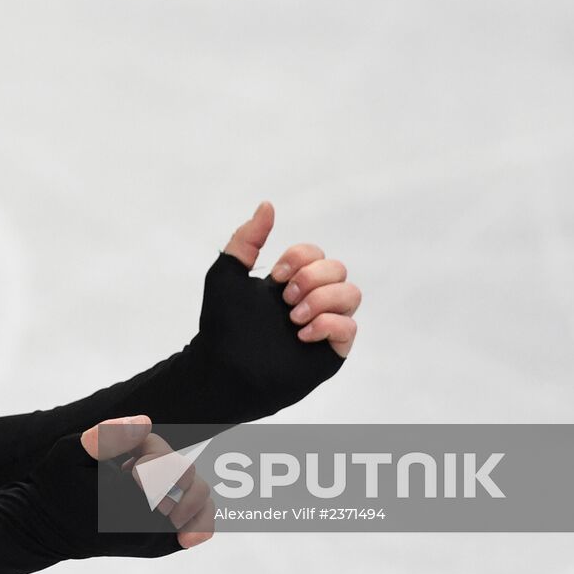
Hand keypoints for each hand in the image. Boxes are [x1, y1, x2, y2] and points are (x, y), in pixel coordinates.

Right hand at [25, 416, 210, 558]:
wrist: (47, 528)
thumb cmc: (57, 485)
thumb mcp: (70, 451)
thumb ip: (107, 435)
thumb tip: (145, 422)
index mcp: (125, 505)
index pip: (167, 464)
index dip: (149, 447)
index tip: (124, 455)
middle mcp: (146, 529)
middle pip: (188, 477)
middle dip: (162, 461)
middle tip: (129, 465)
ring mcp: (156, 541)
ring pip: (201, 500)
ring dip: (176, 479)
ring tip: (143, 480)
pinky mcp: (159, 547)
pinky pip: (201, 527)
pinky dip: (196, 507)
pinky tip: (170, 493)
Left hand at [184, 200, 359, 419]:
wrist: (222, 368)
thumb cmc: (221, 325)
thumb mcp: (227, 274)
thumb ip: (246, 239)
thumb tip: (268, 205)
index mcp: (290, 282)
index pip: (316, 254)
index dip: (301, 258)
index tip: (276, 276)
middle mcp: (310, 300)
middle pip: (339, 269)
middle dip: (313, 277)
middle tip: (285, 298)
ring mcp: (323, 326)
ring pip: (352, 294)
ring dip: (323, 299)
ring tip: (294, 317)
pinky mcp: (330, 351)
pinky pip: (351, 328)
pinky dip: (328, 324)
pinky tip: (301, 334)